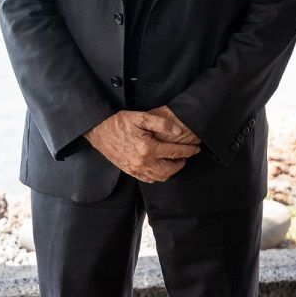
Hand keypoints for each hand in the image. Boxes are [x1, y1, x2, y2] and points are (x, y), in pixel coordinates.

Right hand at [85, 111, 199, 182]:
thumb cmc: (119, 122)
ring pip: (160, 177)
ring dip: (171, 171)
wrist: (99, 130)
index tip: (196, 149)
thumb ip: (162, 123)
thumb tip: (178, 131)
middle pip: (170, 170)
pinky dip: (158, 176)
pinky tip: (161, 167)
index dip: (189, 151)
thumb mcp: (141, 117)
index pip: (175, 152)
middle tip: (186, 156)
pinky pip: (148, 179)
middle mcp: (142, 162)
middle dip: (181, 164)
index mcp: (147, 148)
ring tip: (175, 161)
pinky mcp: (129, 171)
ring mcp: (135, 169)